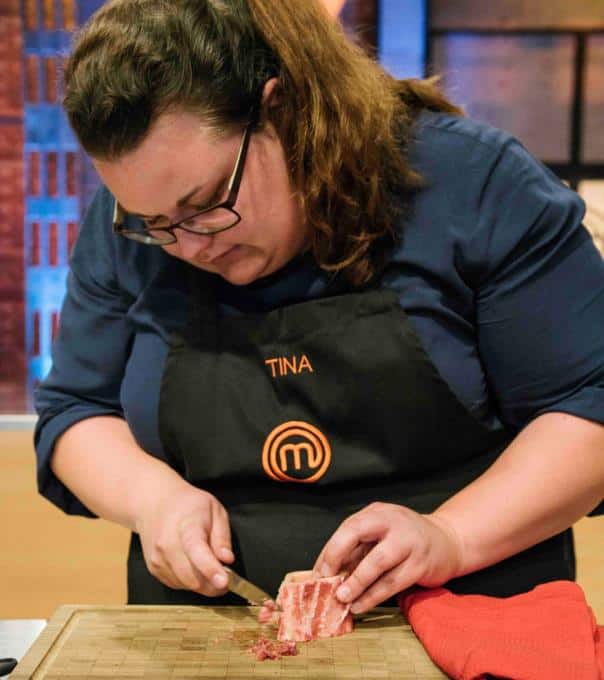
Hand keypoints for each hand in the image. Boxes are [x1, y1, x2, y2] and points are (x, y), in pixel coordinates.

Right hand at [134, 477, 233, 595]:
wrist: (156, 503)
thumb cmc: (188, 505)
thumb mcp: (215, 510)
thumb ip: (222, 537)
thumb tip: (227, 559)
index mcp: (187, 527)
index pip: (197, 552)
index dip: (211, 569)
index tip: (224, 582)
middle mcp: (168, 545)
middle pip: (192, 577)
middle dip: (214, 584)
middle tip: (226, 575)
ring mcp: (158, 558)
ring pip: (186, 585)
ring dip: (202, 583)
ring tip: (208, 565)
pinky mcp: (154, 569)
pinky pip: (176, 585)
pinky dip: (189, 581)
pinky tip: (193, 565)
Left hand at [313, 502, 462, 613]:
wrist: (446, 541)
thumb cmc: (404, 539)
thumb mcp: (380, 534)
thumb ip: (357, 549)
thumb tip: (326, 572)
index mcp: (377, 512)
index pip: (349, 526)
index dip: (331, 550)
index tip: (318, 573)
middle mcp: (392, 522)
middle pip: (358, 533)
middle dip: (337, 557)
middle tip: (326, 583)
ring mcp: (409, 542)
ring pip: (378, 563)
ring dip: (357, 584)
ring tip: (342, 599)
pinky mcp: (421, 564)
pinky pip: (393, 582)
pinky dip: (374, 596)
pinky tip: (361, 605)